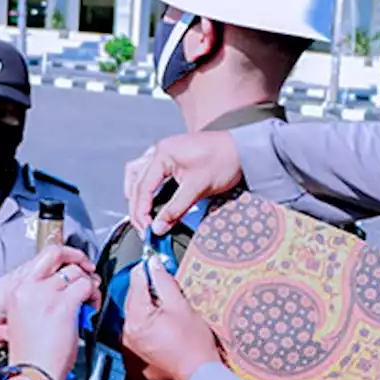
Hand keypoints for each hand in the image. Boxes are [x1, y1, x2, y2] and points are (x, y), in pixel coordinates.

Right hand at [5, 261, 100, 379]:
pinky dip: (94, 296)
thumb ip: (41, 295)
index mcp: (18, 289)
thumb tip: (66, 284)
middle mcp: (30, 287)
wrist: (33, 372)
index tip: (74, 263)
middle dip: (79, 259)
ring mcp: (46, 294)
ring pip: (77, 272)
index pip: (44, 256)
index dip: (64, 256)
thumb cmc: (32, 352)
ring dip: (89, 284)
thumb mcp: (26, 316)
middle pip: (59, 254)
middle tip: (88, 272)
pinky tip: (91, 308)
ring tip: (89, 299)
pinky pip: (86, 287)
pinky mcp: (63, 305)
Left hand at [121, 259, 221, 379]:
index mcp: (137, 319)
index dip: (146, 270)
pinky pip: (137, 338)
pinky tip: (164, 333)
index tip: (153, 264)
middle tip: (166, 290)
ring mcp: (129, 350)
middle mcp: (127, 335)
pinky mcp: (135, 362)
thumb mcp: (182, 306)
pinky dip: (147, 331)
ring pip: (135, 320)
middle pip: (133, 301)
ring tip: (169, 317)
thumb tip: (154, 266)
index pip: (135, 283)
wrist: (199, 378)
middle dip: (148, 293)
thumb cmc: (194, 348)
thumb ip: (164, 283)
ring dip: (147, 313)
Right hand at [125, 131, 241, 234]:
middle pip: (136, 181)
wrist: (244, 149)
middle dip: (136, 207)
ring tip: (141, 214)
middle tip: (143, 228)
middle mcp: (159, 150)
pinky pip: (148, 171)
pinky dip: (145, 186)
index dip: (141, 212)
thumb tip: (158, 228)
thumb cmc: (224, 161)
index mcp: (163, 154)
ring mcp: (164, 151)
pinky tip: (149, 198)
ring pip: (137, 174)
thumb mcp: (198, 188)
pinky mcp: (172, 156)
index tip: (146, 230)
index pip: (142, 187)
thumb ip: (175, 209)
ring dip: (136, 194)